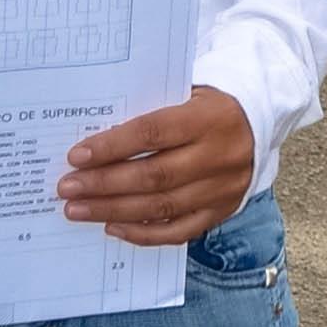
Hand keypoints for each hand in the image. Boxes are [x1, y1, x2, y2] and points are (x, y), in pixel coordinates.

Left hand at [59, 88, 253, 245]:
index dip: (112, 146)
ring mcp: (222, 188)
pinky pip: (178, 231)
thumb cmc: (208, 105)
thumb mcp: (187, 94)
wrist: (260, 121)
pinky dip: (143, 233)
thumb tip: (96, 144)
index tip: (76, 156)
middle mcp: (219, 155)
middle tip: (66, 189)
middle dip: (104, 184)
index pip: (153, 133)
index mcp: (209, 117)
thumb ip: (151, 113)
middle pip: (154, 175)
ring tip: (78, 210)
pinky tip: (113, 227)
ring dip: (114, 210)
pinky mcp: (222, 211)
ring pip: (161, 206)